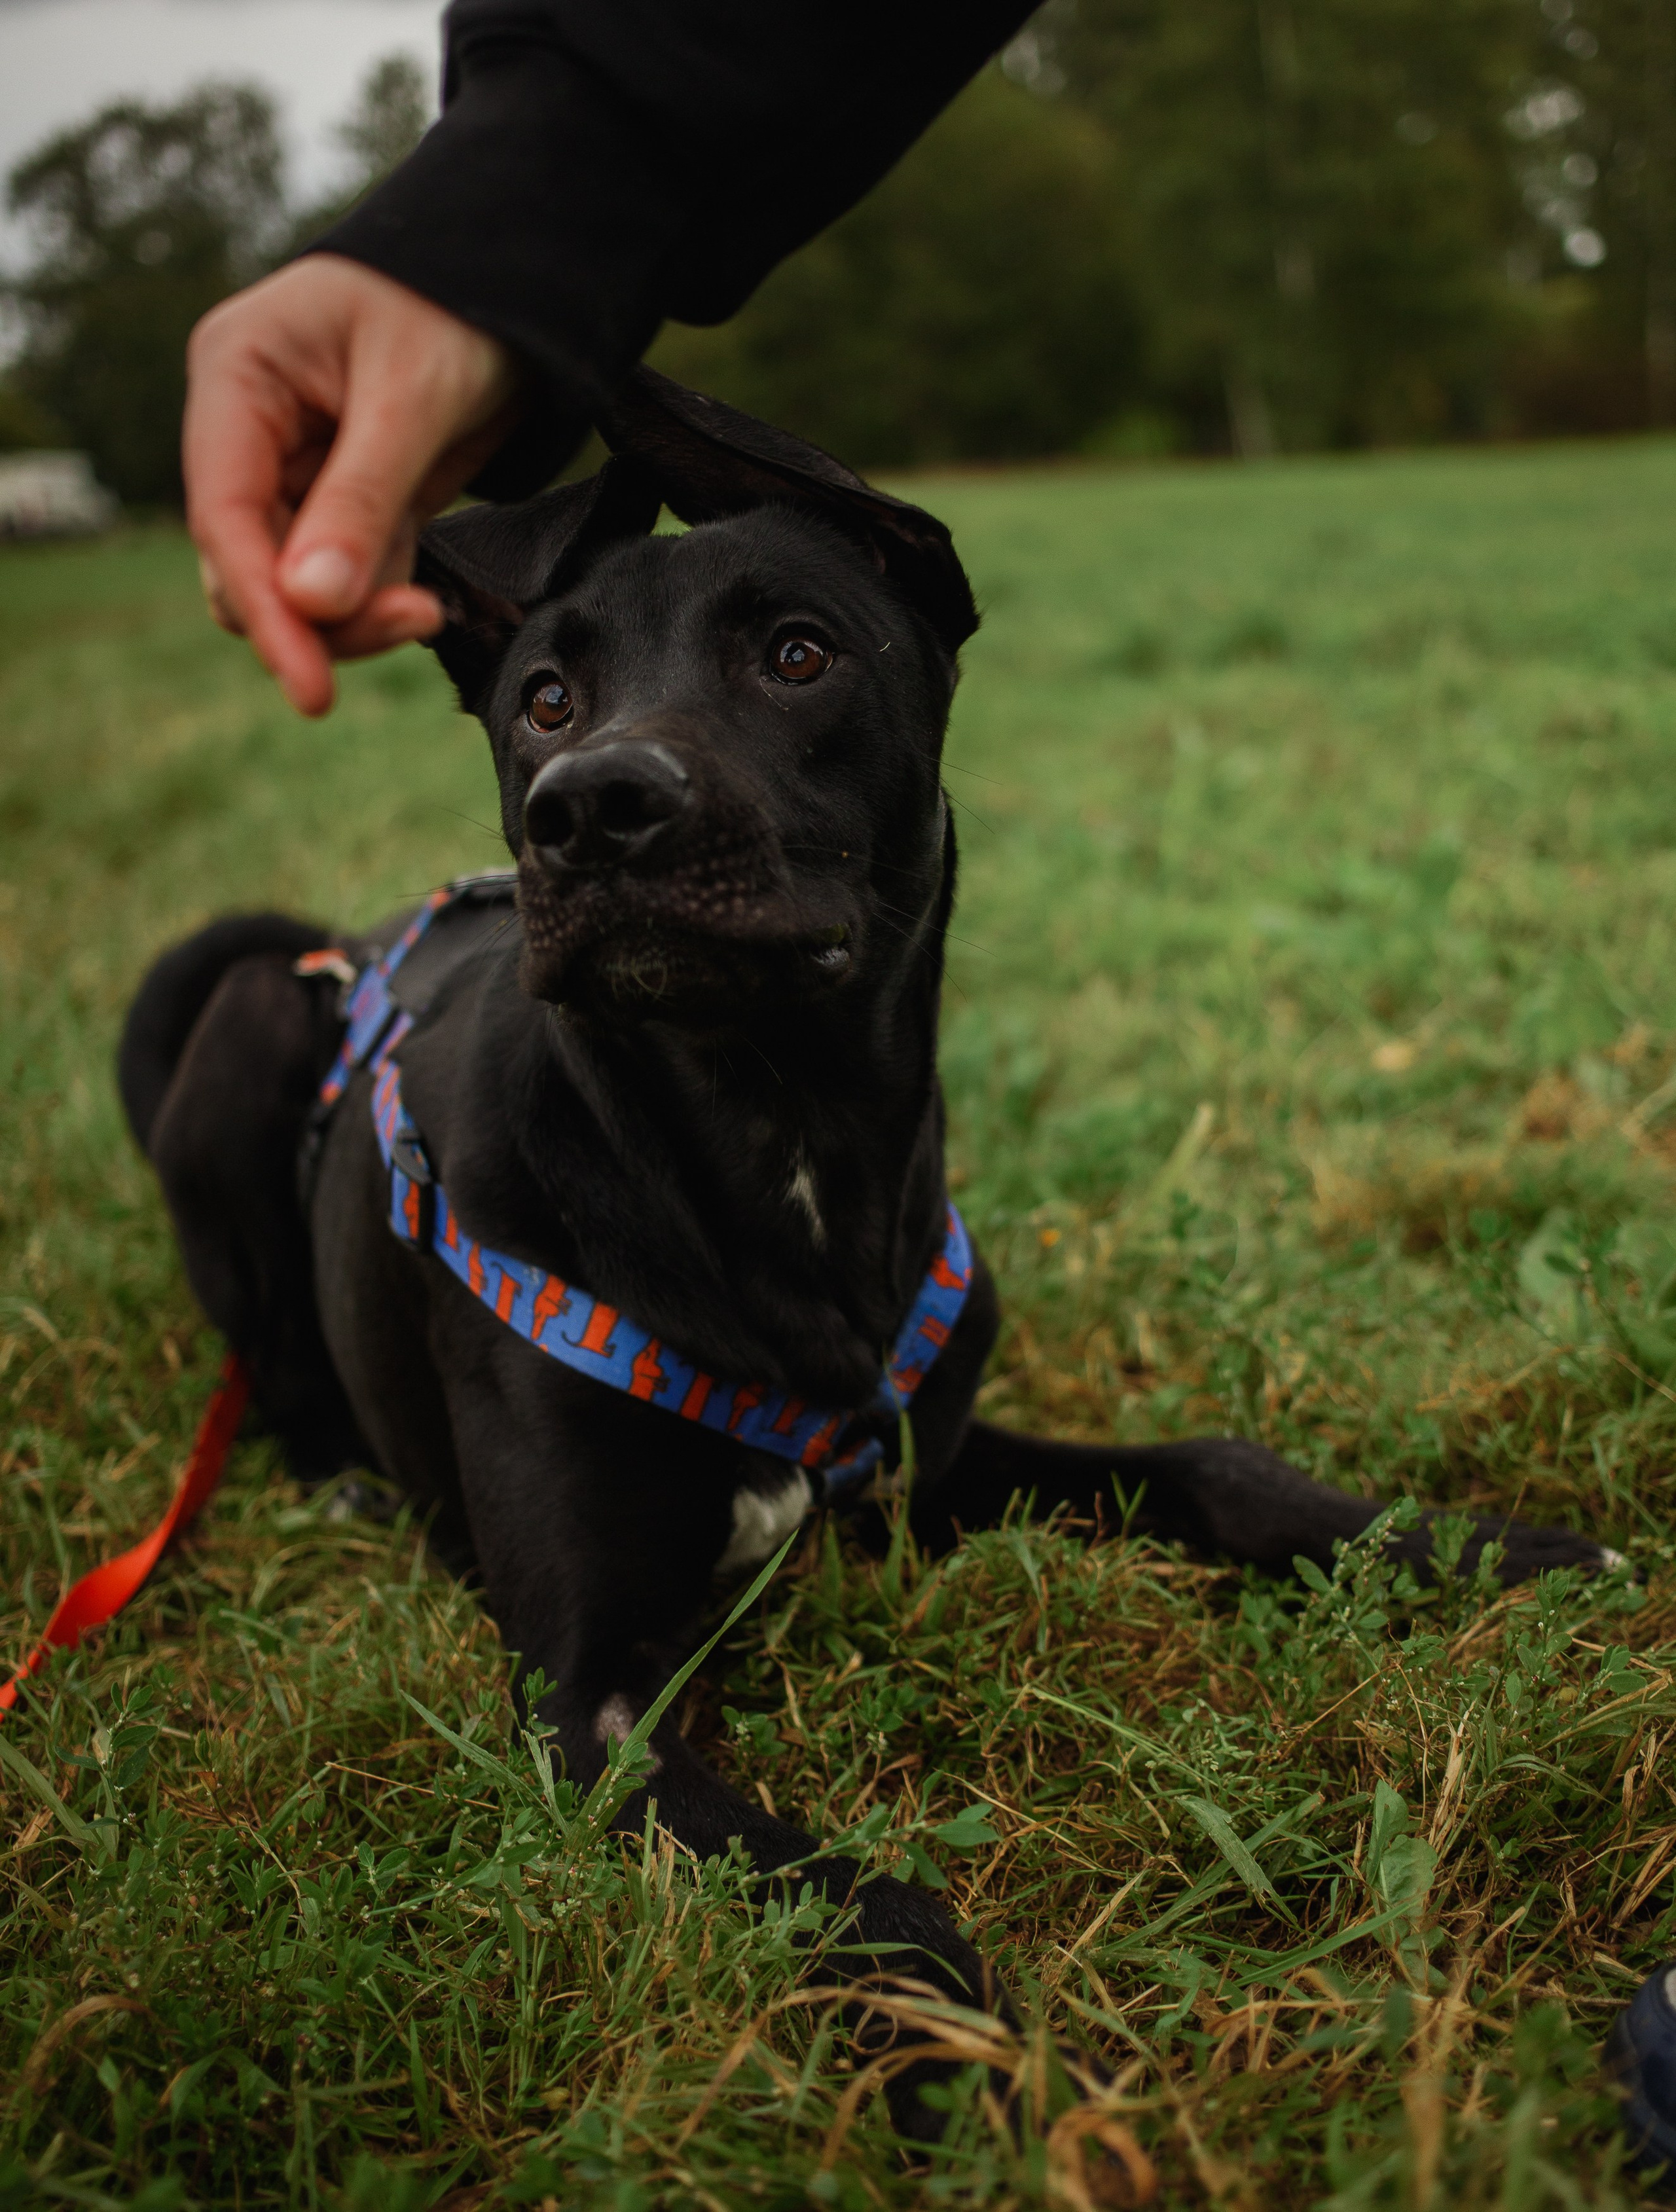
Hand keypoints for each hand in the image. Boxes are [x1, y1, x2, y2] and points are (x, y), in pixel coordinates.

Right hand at [184, 255, 526, 714]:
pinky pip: (343, 578)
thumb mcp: (411, 397)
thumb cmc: (457, 304)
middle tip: (414, 622)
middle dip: (319, 616)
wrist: (521, 284)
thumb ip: (360, 500)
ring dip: (354, 617)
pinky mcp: (344, 500)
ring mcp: (294, 467)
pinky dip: (378, 601)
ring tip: (427, 609)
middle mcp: (249, 426)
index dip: (263, 606)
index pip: (223, 513)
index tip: (309, 688)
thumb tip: (312, 603)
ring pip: (294, 585)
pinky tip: (424, 597)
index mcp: (237, 375)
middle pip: (247, 563)